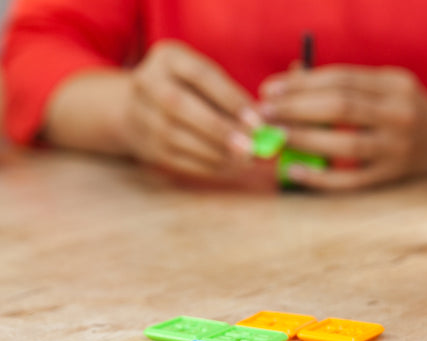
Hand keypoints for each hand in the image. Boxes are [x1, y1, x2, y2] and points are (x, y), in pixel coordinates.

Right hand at [123, 41, 261, 179]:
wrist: (136, 108)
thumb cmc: (187, 90)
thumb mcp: (202, 79)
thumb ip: (228, 95)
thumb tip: (264, 123)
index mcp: (168, 59)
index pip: (200, 76)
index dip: (229, 98)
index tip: (256, 120)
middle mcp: (148, 84)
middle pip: (181, 106)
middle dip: (219, 129)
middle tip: (249, 146)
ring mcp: (143, 116)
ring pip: (179, 137)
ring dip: (217, 152)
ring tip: (245, 159)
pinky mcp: (148, 146)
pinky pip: (180, 160)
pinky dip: (208, 165)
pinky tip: (230, 167)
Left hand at [258, 65, 426, 189]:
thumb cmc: (406, 110)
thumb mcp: (384, 87)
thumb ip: (344, 83)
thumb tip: (290, 79)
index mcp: (395, 84)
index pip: (342, 79)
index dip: (302, 84)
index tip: (270, 90)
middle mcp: (399, 114)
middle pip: (340, 107)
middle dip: (296, 108)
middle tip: (264, 112)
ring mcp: (397, 149)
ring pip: (344, 143)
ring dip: (304, 139)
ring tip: (274, 136)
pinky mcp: (391, 177)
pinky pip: (351, 181)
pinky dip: (321, 177)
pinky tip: (296, 172)